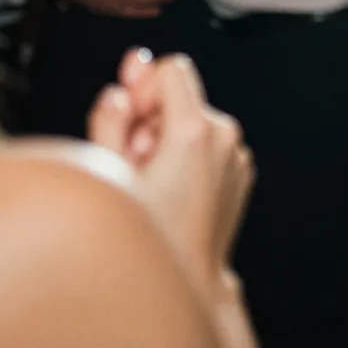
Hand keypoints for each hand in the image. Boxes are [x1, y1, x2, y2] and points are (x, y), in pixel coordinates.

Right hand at [87, 48, 253, 292]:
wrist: (188, 279)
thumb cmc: (148, 235)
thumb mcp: (108, 172)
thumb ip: (109, 119)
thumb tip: (118, 93)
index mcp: (195, 131)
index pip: (172, 68)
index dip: (143, 87)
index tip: (130, 118)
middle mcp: (224, 138)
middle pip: (181, 96)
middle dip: (151, 118)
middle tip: (136, 161)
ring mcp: (236, 156)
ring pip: (194, 121)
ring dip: (167, 139)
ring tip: (151, 180)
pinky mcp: (240, 171)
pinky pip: (208, 145)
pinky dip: (187, 156)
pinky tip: (170, 188)